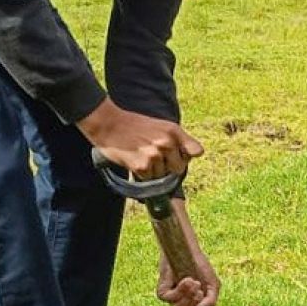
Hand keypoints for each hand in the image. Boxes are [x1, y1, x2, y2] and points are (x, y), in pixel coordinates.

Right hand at [78, 98, 203, 177]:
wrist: (109, 125)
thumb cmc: (135, 126)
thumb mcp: (162, 126)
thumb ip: (179, 139)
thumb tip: (197, 155)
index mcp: (173, 131)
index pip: (196, 151)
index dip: (187, 156)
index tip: (179, 155)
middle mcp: (166, 143)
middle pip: (179, 169)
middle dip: (168, 167)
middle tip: (154, 157)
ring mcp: (154, 155)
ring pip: (162, 176)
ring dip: (153, 172)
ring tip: (141, 156)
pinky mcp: (141, 166)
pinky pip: (149, 180)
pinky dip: (142, 175)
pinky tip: (135, 161)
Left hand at [155, 202, 219, 305]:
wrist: (188, 252)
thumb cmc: (200, 267)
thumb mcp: (213, 284)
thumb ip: (211, 300)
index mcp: (193, 305)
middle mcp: (181, 303)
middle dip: (193, 305)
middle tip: (198, 292)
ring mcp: (171, 298)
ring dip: (188, 295)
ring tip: (194, 281)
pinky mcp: (162, 291)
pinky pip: (170, 298)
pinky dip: (179, 290)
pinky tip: (186, 280)